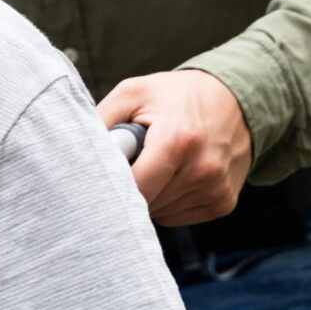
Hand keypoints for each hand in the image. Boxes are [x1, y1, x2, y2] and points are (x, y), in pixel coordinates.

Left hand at [96, 70, 252, 226]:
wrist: (233, 99)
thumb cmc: (174, 95)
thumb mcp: (133, 93)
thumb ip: (102, 120)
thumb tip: (77, 151)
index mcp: (177, 140)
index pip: (136, 188)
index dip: (113, 184)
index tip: (101, 174)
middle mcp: (202, 169)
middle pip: (147, 203)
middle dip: (130, 188)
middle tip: (131, 160)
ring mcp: (216, 189)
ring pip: (161, 213)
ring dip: (150, 195)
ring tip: (154, 163)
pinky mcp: (224, 202)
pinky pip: (179, 217)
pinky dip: (167, 201)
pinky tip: (171, 176)